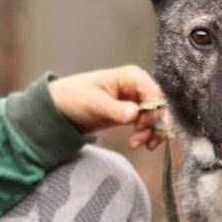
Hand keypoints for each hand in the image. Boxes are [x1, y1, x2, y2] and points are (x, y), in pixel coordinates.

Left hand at [47, 66, 166, 149]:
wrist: (62, 107)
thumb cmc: (75, 96)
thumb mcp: (93, 103)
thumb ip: (114, 109)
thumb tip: (134, 114)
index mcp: (132, 76)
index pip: (155, 93)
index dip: (154, 111)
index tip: (141, 126)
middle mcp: (138, 86)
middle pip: (159, 106)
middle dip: (154, 124)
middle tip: (140, 139)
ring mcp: (137, 100)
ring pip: (156, 118)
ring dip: (152, 133)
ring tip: (136, 144)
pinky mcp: (134, 113)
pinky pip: (149, 124)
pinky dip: (148, 135)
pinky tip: (140, 144)